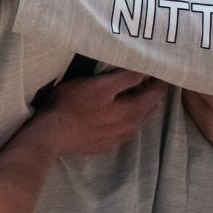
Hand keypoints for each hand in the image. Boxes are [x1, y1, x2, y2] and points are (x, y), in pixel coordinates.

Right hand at [34, 70, 167, 155]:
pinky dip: (130, 117)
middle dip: (152, 93)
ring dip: (142, 106)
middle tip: (149, 77)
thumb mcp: (99, 85)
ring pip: (139, 120)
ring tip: (136, 92)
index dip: (159, 81)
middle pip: (150, 108)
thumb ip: (125, 79)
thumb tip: (145, 71)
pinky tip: (119, 112)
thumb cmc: (73, 104)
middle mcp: (131, 126)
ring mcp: (120, 137)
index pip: (155, 94)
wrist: (53, 134)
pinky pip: (128, 128)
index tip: (159, 69)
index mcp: (132, 111)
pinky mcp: (108, 143)